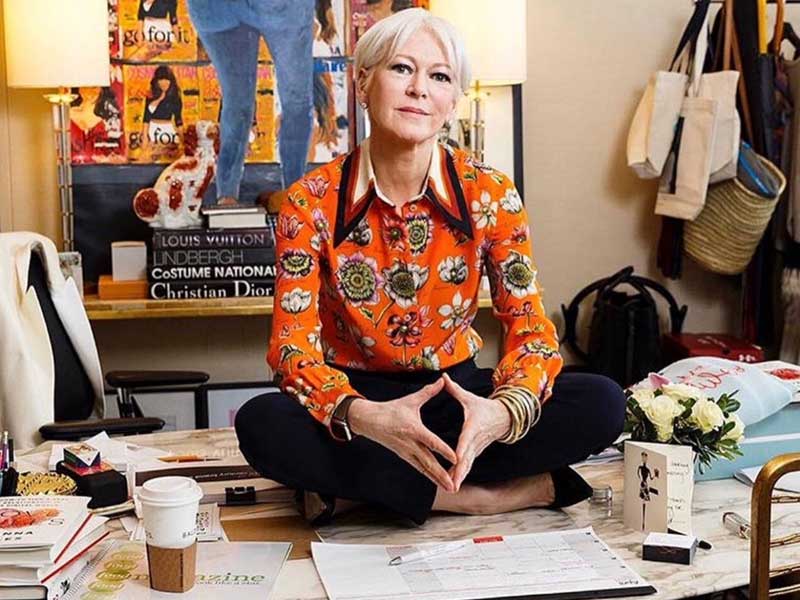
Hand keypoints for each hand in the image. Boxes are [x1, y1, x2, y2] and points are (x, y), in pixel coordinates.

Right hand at [348, 378, 456, 491]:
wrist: (369, 420)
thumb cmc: (391, 409)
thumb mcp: (410, 400)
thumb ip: (429, 392)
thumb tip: (442, 380)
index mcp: (413, 429)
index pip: (431, 442)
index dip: (443, 450)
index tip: (456, 458)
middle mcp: (410, 444)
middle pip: (428, 462)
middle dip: (442, 474)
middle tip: (454, 484)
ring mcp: (406, 452)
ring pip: (424, 468)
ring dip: (437, 479)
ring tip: (450, 488)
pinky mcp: (403, 456)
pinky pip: (418, 468)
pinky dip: (429, 476)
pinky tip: (438, 482)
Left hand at [443, 373, 510, 491]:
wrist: (504, 417)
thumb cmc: (484, 407)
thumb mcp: (469, 398)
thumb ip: (454, 389)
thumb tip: (443, 377)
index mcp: (472, 427)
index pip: (465, 440)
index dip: (461, 450)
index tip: (456, 459)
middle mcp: (475, 441)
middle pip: (466, 458)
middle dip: (460, 472)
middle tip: (452, 483)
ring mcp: (477, 448)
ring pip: (467, 465)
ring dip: (460, 477)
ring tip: (451, 488)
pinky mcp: (476, 452)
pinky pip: (468, 465)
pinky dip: (462, 474)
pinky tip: (453, 483)